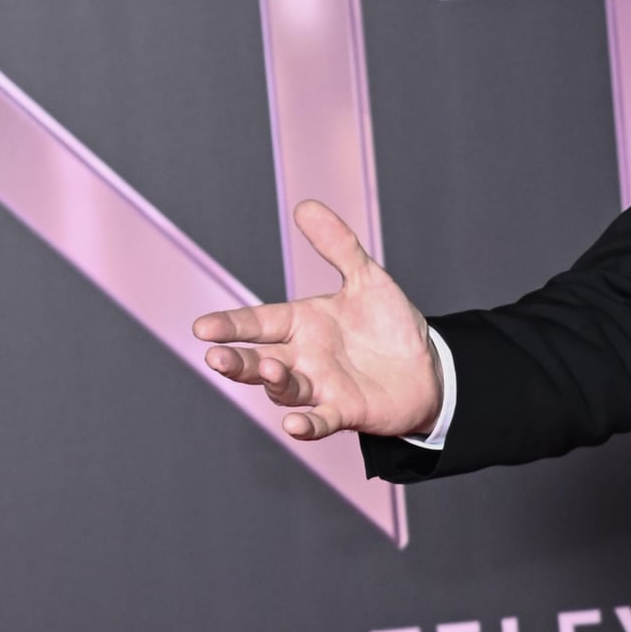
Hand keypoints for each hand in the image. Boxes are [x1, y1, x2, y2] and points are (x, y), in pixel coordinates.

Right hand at [193, 201, 440, 441]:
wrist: (428, 366)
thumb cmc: (390, 325)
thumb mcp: (367, 279)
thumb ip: (339, 246)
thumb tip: (305, 205)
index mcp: (300, 324)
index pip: (258, 322)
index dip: (230, 325)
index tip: (202, 328)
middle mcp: (302, 358)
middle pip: (258, 361)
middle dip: (236, 361)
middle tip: (216, 358)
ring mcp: (321, 387)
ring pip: (283, 390)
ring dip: (273, 383)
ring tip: (270, 370)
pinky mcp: (345, 412)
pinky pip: (320, 421)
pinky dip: (307, 425)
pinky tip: (293, 426)